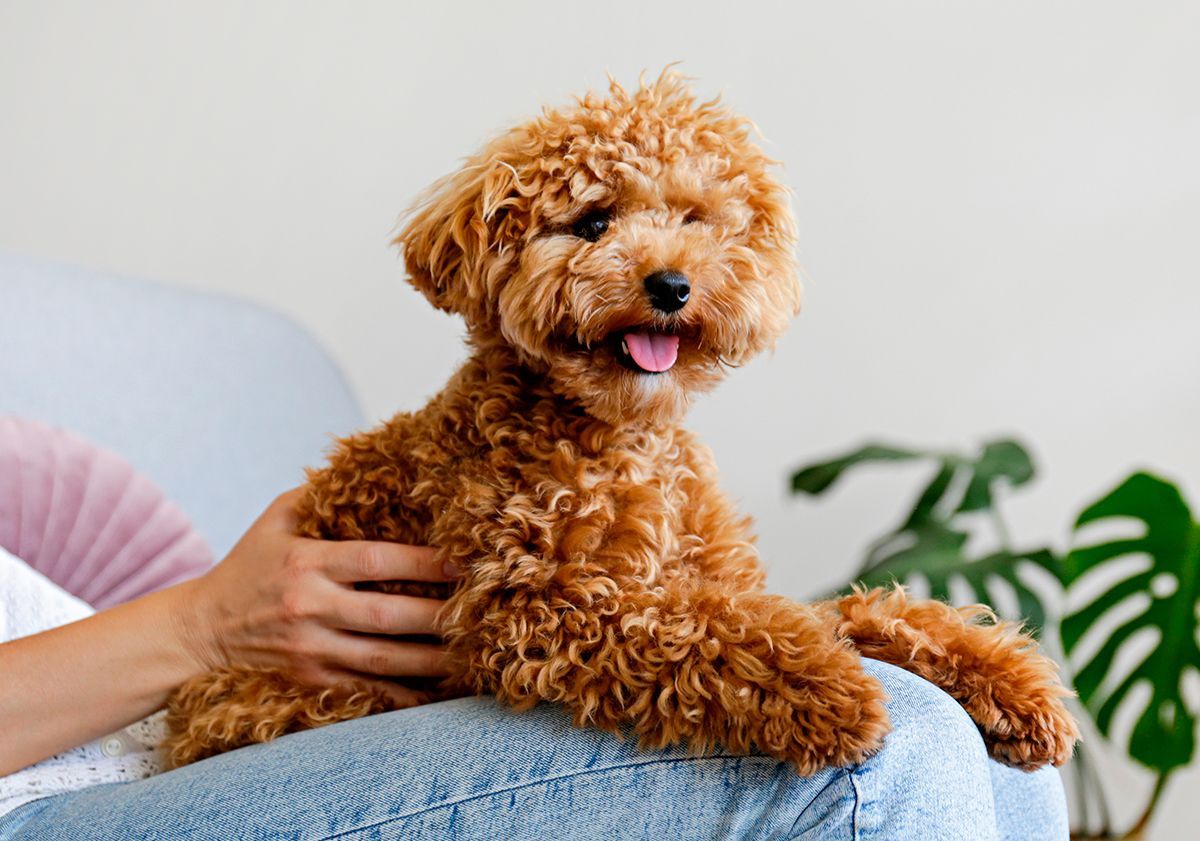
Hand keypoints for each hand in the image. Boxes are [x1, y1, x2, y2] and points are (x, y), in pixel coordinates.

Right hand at [175, 489, 455, 705]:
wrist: (200, 632)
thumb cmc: (249, 565)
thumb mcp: (276, 519)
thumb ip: (321, 494)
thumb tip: (371, 466)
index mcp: (306, 563)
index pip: (375, 561)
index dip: (423, 563)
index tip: (464, 561)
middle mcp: (310, 609)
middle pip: (388, 616)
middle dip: (440, 615)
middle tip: (484, 611)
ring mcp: (310, 651)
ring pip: (385, 661)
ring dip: (433, 660)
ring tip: (474, 653)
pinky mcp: (311, 683)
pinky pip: (368, 693)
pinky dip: (406, 696)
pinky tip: (440, 691)